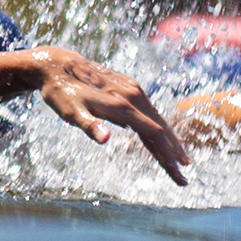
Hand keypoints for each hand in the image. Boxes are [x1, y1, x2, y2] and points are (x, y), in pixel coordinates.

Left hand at [26, 49, 192, 184]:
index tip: (178, 176)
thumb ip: (89, 125)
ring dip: (170, 141)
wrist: (56, 64)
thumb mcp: (70, 112)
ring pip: (157, 119)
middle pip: (161, 128)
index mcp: (123, 105)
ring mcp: (132, 89)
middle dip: (174, 153)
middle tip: (184, 176)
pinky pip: (149, 111)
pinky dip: (159, 127)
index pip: (155, 135)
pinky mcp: (129, 86)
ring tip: (181, 160)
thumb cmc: (61, 93)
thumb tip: (105, 140)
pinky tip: (161, 137)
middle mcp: (133, 95)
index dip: (168, 157)